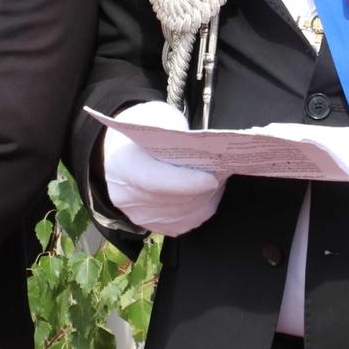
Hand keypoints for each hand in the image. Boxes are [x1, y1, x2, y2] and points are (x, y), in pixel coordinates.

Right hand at [101, 100, 225, 235]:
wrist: (123, 153)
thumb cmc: (143, 132)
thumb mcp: (156, 121)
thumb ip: (176, 137)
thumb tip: (208, 154)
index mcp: (122, 165)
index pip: (156, 181)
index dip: (186, 183)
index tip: (212, 178)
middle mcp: (127, 196)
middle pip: (174, 200)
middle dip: (204, 188)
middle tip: (226, 172)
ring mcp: (139, 216)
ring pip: (185, 214)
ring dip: (207, 198)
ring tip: (220, 179)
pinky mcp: (153, 227)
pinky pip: (186, 222)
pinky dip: (202, 207)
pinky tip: (209, 191)